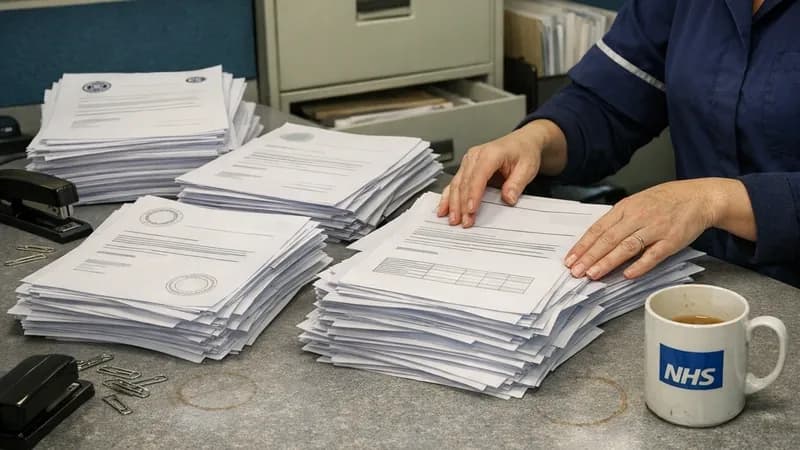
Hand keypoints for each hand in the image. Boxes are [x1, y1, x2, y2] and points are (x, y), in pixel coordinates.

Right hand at [437, 120, 566, 226]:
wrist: (522, 142)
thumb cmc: (523, 152)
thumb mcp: (528, 168)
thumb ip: (517, 184)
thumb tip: (508, 198)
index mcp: (491, 153)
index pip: (478, 175)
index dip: (473, 194)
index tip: (471, 210)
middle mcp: (475, 156)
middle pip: (464, 182)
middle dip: (462, 204)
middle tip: (464, 221)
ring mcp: (468, 162)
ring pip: (456, 184)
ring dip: (453, 203)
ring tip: (453, 219)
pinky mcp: (466, 168)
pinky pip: (454, 183)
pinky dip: (448, 197)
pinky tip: (443, 209)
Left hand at [565, 179, 724, 279]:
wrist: (700, 197)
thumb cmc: (666, 201)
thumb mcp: (637, 202)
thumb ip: (619, 220)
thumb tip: (597, 240)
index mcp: (626, 207)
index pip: (599, 228)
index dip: (583, 245)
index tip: (570, 259)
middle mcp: (638, 217)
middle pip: (609, 239)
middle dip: (590, 256)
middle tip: (576, 271)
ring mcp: (655, 229)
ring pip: (627, 246)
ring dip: (608, 262)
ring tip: (593, 274)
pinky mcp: (672, 240)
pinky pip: (654, 255)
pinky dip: (640, 265)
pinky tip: (627, 274)